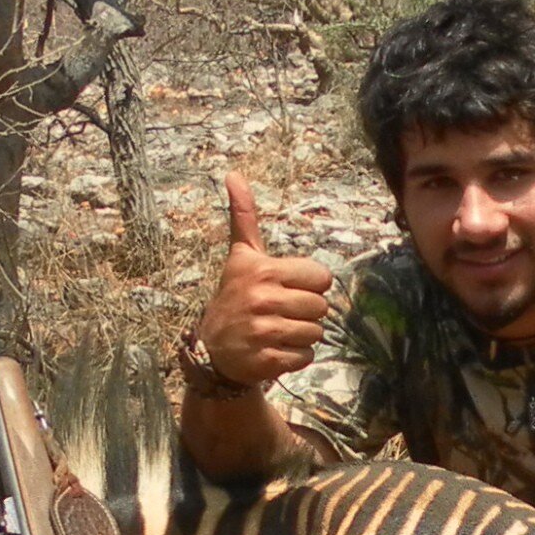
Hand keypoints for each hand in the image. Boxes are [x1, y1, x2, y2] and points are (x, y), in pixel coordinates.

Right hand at [194, 173, 334, 386]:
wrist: (213, 348)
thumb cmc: (235, 295)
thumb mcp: (241, 255)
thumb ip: (244, 217)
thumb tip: (233, 174)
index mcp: (263, 270)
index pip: (321, 277)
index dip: (311, 285)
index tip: (289, 288)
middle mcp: (263, 299)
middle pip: (321, 307)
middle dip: (307, 312)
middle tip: (284, 312)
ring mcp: (264, 331)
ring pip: (316, 333)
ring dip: (303, 335)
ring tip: (279, 330)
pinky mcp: (267, 360)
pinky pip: (306, 357)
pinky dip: (296, 357)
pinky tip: (276, 348)